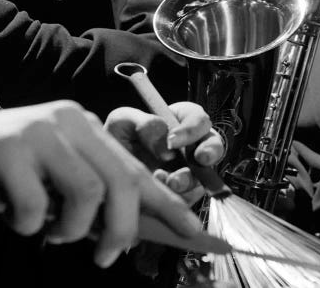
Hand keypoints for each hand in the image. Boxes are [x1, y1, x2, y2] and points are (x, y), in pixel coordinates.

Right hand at [0, 101, 200, 267]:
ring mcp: (42, 131)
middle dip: (123, 229)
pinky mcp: (8, 147)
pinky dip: (28, 224)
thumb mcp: (53, 179)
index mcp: (88, 128)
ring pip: (88, 192)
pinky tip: (15, 218)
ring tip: (50, 232)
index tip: (193, 232)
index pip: (137, 170)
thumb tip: (128, 233)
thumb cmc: (3, 170)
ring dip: (72, 229)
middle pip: (122, 181)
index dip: (167, 204)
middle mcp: (72, 122)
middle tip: (108, 257)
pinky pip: (35, 203)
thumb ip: (88, 197)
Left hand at [104, 102, 224, 205]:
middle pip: (214, 147)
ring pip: (204, 177)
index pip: (199, 120)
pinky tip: (159, 194)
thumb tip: (167, 146)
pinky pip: (189, 199)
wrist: (104, 172)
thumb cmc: (117, 140)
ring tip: (169, 183)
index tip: (173, 140)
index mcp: (181, 122)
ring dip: (188, 181)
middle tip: (197, 160)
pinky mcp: (182, 195)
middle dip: (209, 153)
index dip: (192, 129)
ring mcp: (189, 172)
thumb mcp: (125, 122)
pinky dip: (176, 198)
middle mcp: (191, 146)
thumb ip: (146, 124)